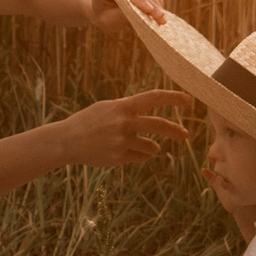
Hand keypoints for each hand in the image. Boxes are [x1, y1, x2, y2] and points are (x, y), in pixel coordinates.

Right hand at [49, 88, 192, 166]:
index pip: (154, 97)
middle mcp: (124, 123)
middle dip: (176, 131)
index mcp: (122, 106)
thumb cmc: (89, 121)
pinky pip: (141, 158)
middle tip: (185, 135)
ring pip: (152, 147)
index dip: (173, 97)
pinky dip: (140, 156)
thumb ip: (129, 108)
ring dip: (152, 148)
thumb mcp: (108, 108)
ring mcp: (122, 141)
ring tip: (143, 146)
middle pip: (159, 125)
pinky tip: (126, 153)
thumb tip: (152, 105)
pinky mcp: (118, 158)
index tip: (188, 100)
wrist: (67, 141)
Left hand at [91, 0, 166, 31]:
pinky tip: (159, 6)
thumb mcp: (109, 21)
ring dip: (155, 0)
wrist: (103, 6)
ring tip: (162, 16)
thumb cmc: (105, 15)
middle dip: (150, 3)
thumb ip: (121, 15)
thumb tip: (140, 11)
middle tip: (161, 18)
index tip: (150, 10)